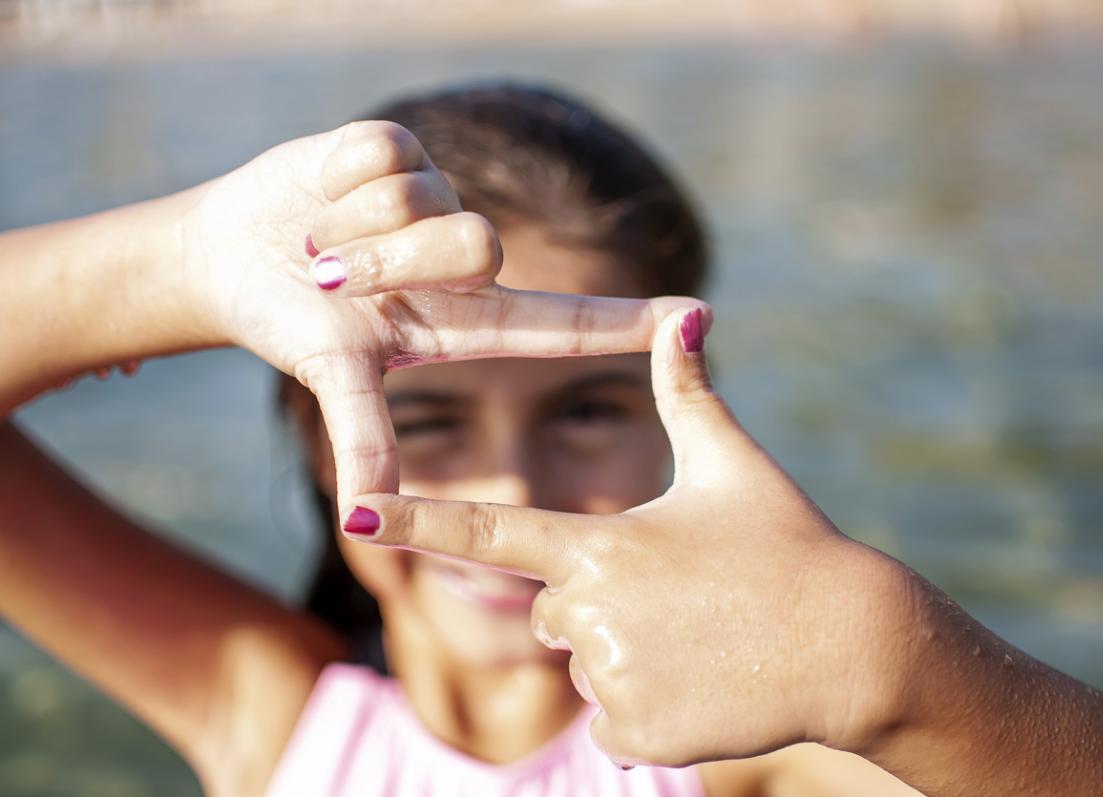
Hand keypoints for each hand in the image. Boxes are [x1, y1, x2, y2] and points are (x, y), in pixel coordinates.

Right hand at [180, 121, 705, 509]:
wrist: (233, 260)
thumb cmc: (299, 325)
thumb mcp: (336, 376)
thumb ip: (362, 435)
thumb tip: (362, 517)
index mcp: (467, 317)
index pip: (565, 323)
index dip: (629, 323)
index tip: (699, 318)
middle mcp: (466, 254)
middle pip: (477, 243)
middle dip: (390, 262)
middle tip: (333, 276)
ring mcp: (435, 196)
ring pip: (419, 197)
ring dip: (348, 229)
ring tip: (317, 243)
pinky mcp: (397, 144)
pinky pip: (381, 152)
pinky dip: (332, 180)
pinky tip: (320, 195)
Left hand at [344, 307, 917, 767]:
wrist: (853, 647)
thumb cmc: (791, 546)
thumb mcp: (733, 464)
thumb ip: (690, 393)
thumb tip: (687, 314)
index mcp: (601, 545)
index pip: (488, 536)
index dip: (415, 523)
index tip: (353, 515)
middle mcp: (590, 613)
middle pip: (552, 611)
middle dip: (595, 603)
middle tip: (676, 596)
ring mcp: (610, 677)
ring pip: (585, 664)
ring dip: (627, 654)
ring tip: (701, 638)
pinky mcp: (635, 732)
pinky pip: (611, 720)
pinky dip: (647, 706)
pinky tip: (702, 683)